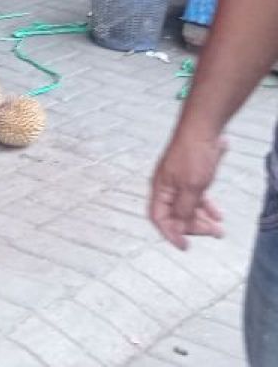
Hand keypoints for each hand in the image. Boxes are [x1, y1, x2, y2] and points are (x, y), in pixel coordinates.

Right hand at [149, 131, 227, 249]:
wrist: (203, 129)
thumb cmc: (193, 154)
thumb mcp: (192, 186)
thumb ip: (184, 208)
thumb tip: (179, 226)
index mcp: (160, 189)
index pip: (158, 217)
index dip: (169, 233)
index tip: (184, 246)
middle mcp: (167, 187)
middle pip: (175, 215)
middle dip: (192, 228)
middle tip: (211, 234)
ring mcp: (179, 182)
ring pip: (187, 208)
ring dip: (202, 220)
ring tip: (218, 229)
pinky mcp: (190, 177)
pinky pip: (196, 198)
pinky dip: (206, 207)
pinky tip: (217, 214)